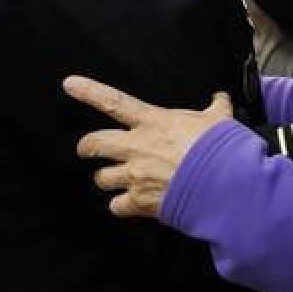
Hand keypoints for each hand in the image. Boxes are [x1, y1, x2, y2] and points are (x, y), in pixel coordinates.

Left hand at [64, 76, 234, 218]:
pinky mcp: (140, 202)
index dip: (89, 91)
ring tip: (117, 178)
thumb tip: (220, 97)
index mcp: (153, 122)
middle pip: (94, 144)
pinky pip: (116, 206)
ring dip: (108, 178)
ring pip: (102, 177)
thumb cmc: (219, 148)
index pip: (114, 102)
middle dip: (87, 147)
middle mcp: (138, 148)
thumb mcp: (219, 119)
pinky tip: (130, 203)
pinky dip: (122, 205)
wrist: (223, 184)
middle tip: (88, 149)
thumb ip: (215, 107)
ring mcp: (136, 176)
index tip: (70, 84)